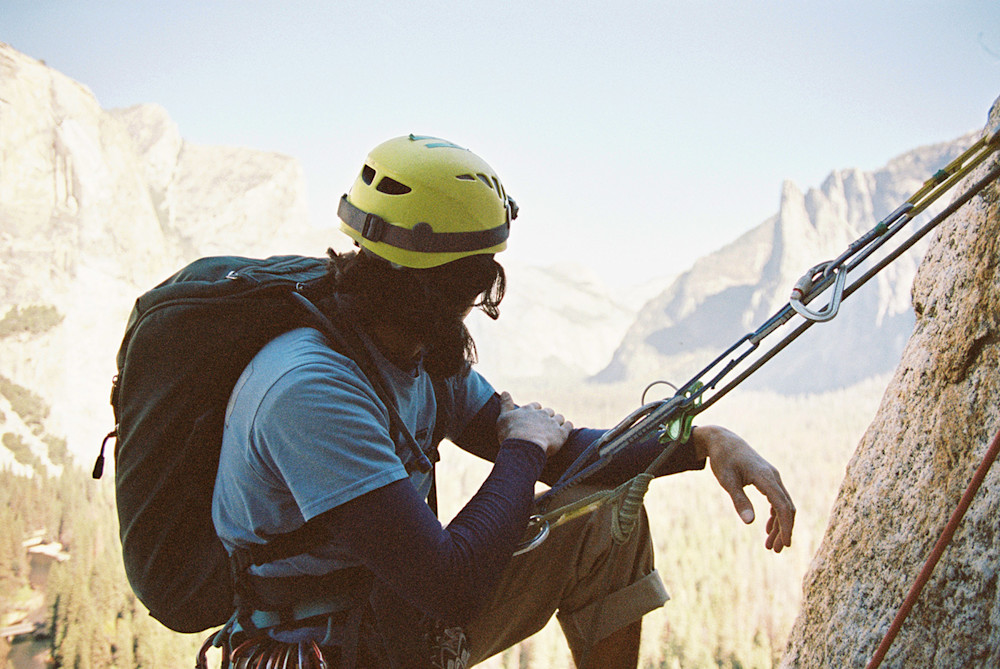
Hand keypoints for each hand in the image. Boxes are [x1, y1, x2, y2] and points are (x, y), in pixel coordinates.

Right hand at [496, 391, 572, 457]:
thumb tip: (504, 391)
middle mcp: (542, 414)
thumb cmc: (510, 434)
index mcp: (529, 410)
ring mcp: (552, 423)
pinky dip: (568, 426)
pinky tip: (566, 430)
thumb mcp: (503, 418)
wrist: (524, 446)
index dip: (536, 411)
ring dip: (558, 422)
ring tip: (555, 429)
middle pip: (548, 411)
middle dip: (548, 416)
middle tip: (544, 426)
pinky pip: (569, 426)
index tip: (535, 416)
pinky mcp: (561, 433)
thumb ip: (505, 404)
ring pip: (559, 417)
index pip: (535, 406)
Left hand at [692, 425, 795, 552]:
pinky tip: (767, 528)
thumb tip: (750, 523)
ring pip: (782, 505)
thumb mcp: (727, 481)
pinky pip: (777, 499)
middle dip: (784, 530)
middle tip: (776, 550)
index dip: (786, 526)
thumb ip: (739, 500)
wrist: (723, 441)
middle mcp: (773, 477)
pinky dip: (774, 515)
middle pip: (786, 507)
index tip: (785, 544)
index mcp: (765, 477)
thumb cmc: (723, 460)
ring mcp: (772, 477)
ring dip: (779, 525)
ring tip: (770, 545)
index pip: (782, 506)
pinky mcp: (767, 478)